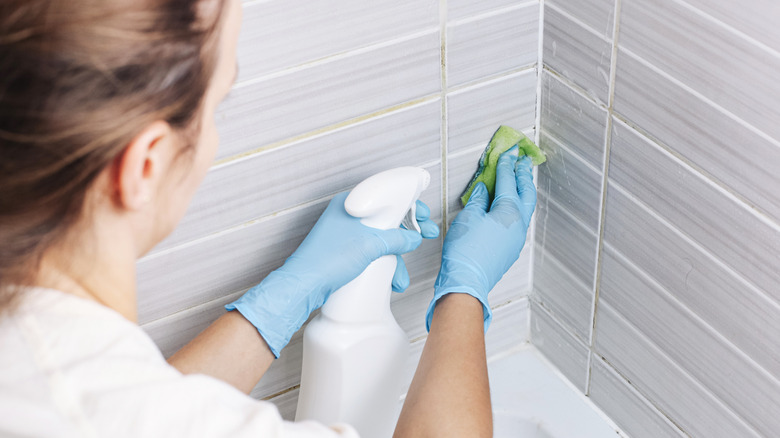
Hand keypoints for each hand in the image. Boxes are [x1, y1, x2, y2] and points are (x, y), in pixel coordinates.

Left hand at [227, 193, 438, 356]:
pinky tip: (391, 279)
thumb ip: (396, 239)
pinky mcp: (345, 252)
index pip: (385, 196)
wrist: (304, 286)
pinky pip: (371, 252)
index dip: (408, 204)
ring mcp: (345, 234)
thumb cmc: (327, 260)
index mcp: (350, 203)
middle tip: (426, 234)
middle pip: (385, 218)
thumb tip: (413, 238)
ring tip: (403, 275)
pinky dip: (383, 264)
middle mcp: (348, 216)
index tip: (422, 214)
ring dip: (396, 256)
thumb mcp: (370, 246)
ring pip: (380, 239)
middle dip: (407, 232)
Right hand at [426, 147, 536, 331]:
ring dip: (523, 190)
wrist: (466, 281)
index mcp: (509, 211)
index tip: (508, 153)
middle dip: (523, 175)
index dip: (506, 165)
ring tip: (520, 179)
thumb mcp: (467, 217)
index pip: (508, 181)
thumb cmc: (464, 252)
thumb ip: (477, 200)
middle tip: (523, 161)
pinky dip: (516, 207)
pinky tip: (508, 205)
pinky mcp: (511, 248)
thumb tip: (482, 191)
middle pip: (525, 192)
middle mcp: (518, 224)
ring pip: (525, 207)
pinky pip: (518, 220)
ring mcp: (517, 237)